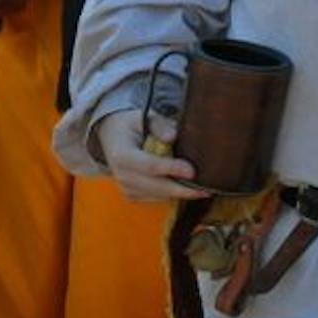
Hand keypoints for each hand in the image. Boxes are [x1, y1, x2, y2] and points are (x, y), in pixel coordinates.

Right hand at [94, 108, 210, 202]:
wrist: (112, 137)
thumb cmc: (131, 125)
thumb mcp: (143, 117)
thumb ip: (159, 125)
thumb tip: (173, 136)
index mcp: (121, 154)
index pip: (149, 166)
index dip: (172, 169)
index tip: (192, 171)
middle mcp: (121, 175)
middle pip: (156, 187)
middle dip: (182, 189)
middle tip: (206, 188)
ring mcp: (126, 188)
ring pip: (158, 196)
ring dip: (180, 193)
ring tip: (201, 188)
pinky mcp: (132, 196)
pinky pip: (156, 199)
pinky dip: (172, 195)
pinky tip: (187, 188)